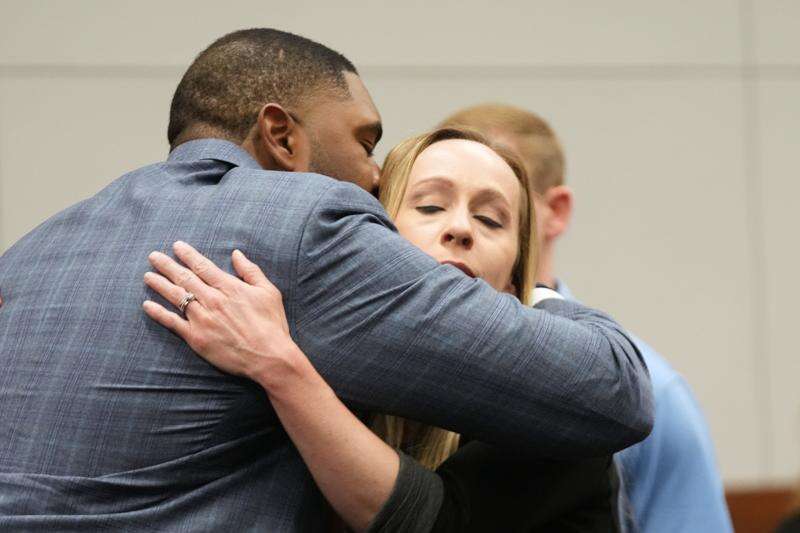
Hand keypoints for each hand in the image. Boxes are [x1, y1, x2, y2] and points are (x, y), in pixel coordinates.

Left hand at [143, 241, 301, 388]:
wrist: (269, 357)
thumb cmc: (272, 324)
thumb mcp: (268, 292)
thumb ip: (250, 271)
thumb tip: (236, 254)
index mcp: (229, 287)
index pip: (202, 266)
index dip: (187, 255)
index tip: (176, 246)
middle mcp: (212, 300)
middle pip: (184, 278)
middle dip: (167, 265)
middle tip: (153, 256)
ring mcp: (202, 319)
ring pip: (176, 297)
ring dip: (159, 284)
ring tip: (148, 276)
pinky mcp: (196, 338)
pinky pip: (172, 322)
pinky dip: (158, 313)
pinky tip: (147, 305)